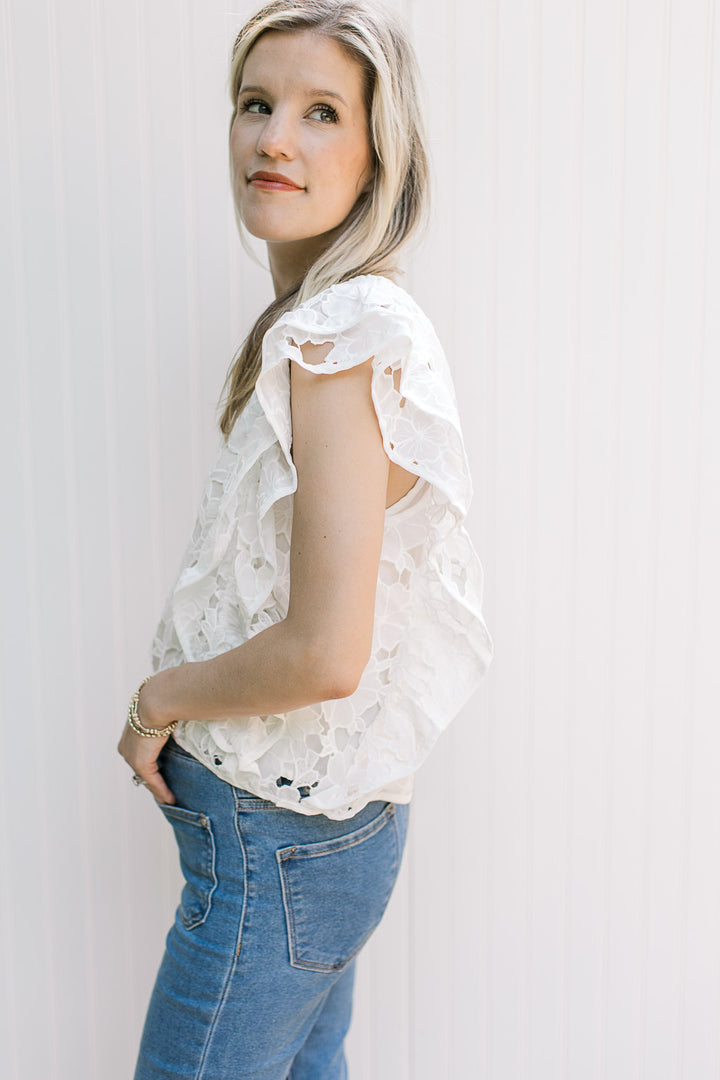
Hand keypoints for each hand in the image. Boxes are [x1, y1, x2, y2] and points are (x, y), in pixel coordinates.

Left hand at [117, 681, 175, 803]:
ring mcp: (131, 755)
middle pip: (141, 767)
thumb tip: (188, 707)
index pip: (141, 751)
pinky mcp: (140, 763)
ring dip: (158, 788)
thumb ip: (172, 714)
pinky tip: (171, 800)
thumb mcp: (165, 707)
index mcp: (130, 731)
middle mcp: (126, 745)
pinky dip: (162, 791)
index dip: (153, 762)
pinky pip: (152, 781)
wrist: (159, 699)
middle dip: (153, 779)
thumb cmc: (167, 697)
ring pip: (146, 777)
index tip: (164, 771)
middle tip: (166, 790)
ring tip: (169, 798)